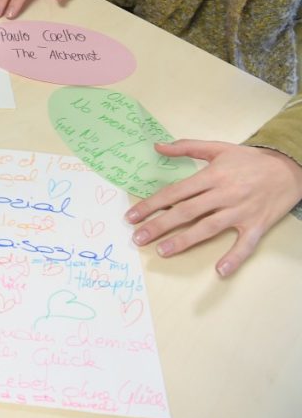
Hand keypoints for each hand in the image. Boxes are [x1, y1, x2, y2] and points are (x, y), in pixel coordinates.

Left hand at [125, 141, 301, 276]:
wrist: (291, 168)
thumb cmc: (251, 159)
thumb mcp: (218, 148)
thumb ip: (186, 147)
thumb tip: (157, 146)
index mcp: (212, 176)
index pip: (175, 192)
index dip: (152, 204)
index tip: (132, 216)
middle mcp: (224, 194)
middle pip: (186, 211)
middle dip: (160, 225)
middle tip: (138, 238)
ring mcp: (240, 211)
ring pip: (208, 228)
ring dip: (184, 241)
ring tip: (162, 251)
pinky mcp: (257, 225)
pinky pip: (245, 245)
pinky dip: (234, 258)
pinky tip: (220, 271)